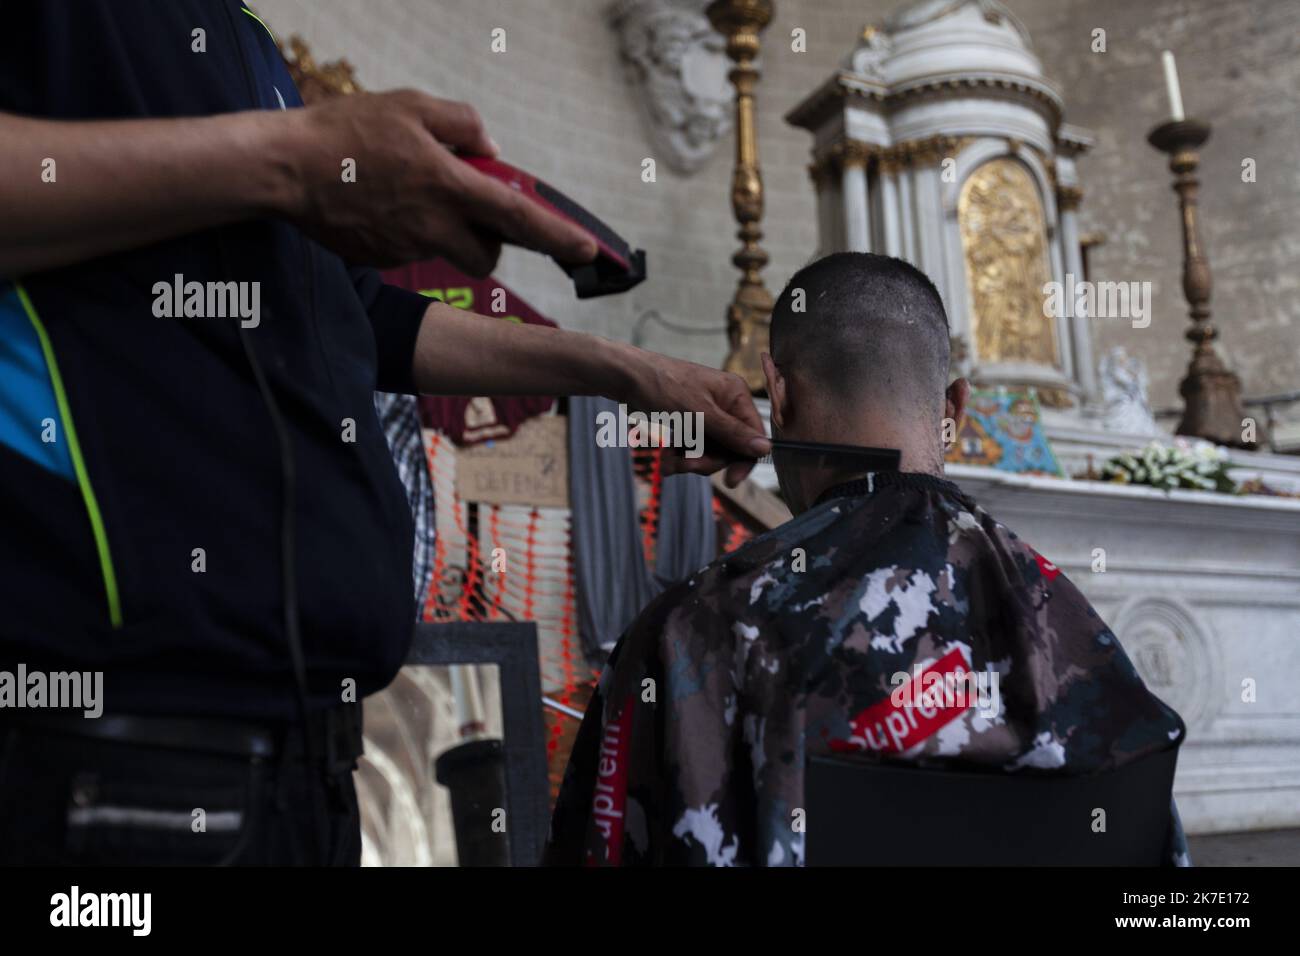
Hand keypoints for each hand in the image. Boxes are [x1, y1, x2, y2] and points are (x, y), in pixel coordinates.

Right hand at [281, 90, 596, 273]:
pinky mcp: (382, 258)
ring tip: (413, 196)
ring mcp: (406, 248)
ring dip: (449, 233)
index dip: (558, 236)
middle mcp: (433, 227)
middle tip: (475, 213)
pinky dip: (409, 230)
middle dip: (493, 244)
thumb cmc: (347, 131)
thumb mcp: (411, 105)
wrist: (284, 168)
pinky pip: (412, 250)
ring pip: (449, 253)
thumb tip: (490, 150)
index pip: (518, 218)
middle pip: (488, 257)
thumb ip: (463, 124)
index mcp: (448, 187)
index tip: (588, 252)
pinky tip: (379, 202)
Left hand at [621, 348, 770, 486]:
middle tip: (684, 465)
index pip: (752, 435)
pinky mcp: (690, 423)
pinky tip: (665, 458)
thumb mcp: (699, 414)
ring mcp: (707, 415)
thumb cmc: (663, 388)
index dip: (743, 460)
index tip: (730, 481)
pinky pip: (693, 448)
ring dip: (689, 461)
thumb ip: (732, 433)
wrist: (626, 378)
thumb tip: (765, 448)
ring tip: (667, 462)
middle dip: (706, 460)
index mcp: (735, 395)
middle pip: (729, 448)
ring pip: (709, 452)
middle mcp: (725, 405)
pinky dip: (680, 456)